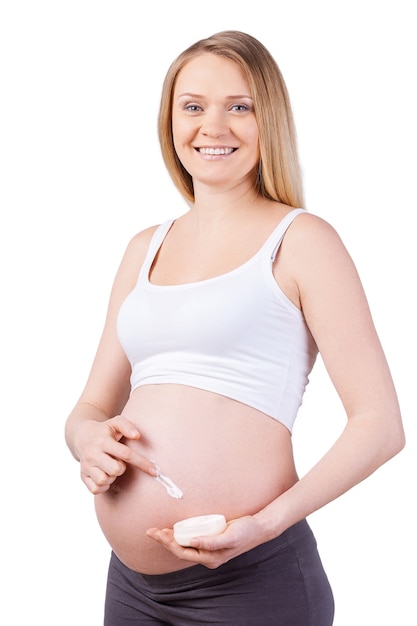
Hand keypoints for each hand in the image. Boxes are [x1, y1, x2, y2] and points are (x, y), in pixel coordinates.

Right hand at [75, 416, 156, 493]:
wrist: (81, 435)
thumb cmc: (105, 430)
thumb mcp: (116, 422)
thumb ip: (127, 426)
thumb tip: (137, 436)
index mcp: (103, 441)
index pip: (126, 454)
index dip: (142, 463)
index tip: (154, 471)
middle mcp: (93, 454)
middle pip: (115, 470)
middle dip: (122, 468)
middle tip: (118, 461)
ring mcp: (86, 466)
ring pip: (104, 480)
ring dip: (112, 477)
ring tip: (110, 467)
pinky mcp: (82, 476)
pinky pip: (96, 489)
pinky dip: (103, 486)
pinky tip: (105, 475)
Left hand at [146, 515, 262, 568]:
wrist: (258, 528)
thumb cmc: (245, 531)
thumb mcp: (230, 536)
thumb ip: (212, 542)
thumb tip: (193, 542)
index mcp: (211, 558)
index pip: (183, 552)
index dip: (168, 544)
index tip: (158, 533)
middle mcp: (208, 557)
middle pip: (180, 550)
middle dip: (164, 541)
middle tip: (151, 531)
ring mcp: (209, 550)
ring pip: (184, 546)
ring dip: (170, 539)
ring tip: (157, 531)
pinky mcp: (210, 542)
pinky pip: (191, 541)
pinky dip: (180, 536)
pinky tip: (175, 530)